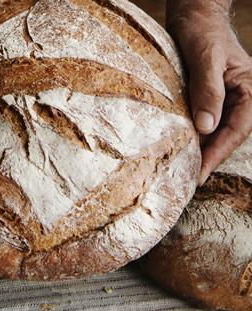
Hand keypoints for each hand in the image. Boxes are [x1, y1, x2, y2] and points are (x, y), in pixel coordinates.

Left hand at [167, 1, 251, 184]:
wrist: (194, 15)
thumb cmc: (203, 30)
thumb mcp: (206, 58)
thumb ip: (208, 90)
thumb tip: (206, 127)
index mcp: (250, 89)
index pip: (237, 129)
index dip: (218, 153)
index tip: (199, 173)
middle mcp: (240, 97)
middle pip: (228, 135)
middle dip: (210, 157)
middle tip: (188, 179)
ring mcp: (224, 98)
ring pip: (216, 130)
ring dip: (202, 149)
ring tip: (183, 169)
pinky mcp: (208, 96)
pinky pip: (204, 120)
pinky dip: (194, 135)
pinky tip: (181, 145)